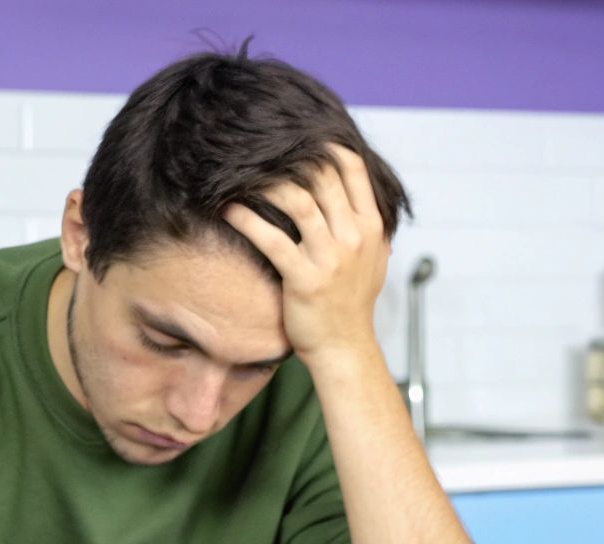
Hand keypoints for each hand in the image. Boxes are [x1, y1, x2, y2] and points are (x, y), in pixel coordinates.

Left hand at [221, 143, 389, 361]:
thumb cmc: (351, 302)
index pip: (352, 168)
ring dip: (266, 184)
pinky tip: (228, 209)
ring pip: (298, 201)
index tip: (298, 137)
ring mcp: (331, 258)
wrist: (343, 347)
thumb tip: (356, 190)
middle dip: (288, 159)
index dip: (324, 144)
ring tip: (240, 177)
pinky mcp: (304, 279)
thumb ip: (367, 224)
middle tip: (258, 152)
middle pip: (322, 177)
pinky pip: (272, 239)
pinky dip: (247, 220)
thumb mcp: (374, 258)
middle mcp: (354, 237)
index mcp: (371, 227)